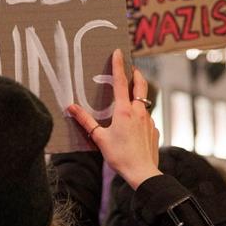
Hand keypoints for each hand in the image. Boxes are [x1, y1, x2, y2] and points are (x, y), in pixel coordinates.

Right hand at [67, 49, 160, 189]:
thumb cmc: (120, 156)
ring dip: (137, 96)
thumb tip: (71, 107)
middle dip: (136, 74)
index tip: (118, 52)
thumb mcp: (99, 138)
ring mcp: (149, 121)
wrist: (143, 173)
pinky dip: (140, 116)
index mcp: (124, 111)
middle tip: (132, 68)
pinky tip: (134, 126)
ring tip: (129, 99)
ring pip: (144, 103)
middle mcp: (139, 112)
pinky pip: (147, 118)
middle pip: (140, 86)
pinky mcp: (154, 130)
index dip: (118, 65)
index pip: (120, 82)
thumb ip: (85, 121)